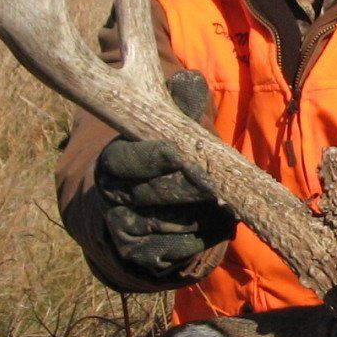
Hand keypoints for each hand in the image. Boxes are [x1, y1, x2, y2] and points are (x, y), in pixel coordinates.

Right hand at [93, 71, 235, 281]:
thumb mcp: (166, 131)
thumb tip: (190, 80)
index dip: (164, 160)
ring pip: (173, 223)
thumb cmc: (161, 162)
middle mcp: (111, 197)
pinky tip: (217, 226)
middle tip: (219, 190)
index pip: (134, 158)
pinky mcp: (139, 256)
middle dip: (195, 191)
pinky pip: (179, 250)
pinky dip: (205, 238)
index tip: (191, 162)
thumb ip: (179, 107)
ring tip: (225, 206)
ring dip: (205, 216)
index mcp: (113, 162)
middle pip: (159, 194)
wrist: (140, 211)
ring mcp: (123, 229)